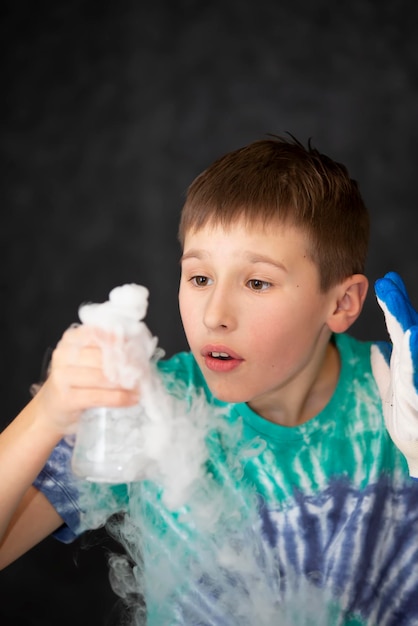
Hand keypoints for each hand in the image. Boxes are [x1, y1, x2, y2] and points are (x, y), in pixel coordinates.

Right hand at [33, 325, 139, 434]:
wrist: (51, 410)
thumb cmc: (75, 382)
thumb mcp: (87, 360)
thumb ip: (106, 350)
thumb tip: (138, 346)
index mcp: (71, 339)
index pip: (101, 333)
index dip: (122, 342)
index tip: (139, 349)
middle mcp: (64, 354)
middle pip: (103, 355)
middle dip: (127, 363)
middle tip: (144, 370)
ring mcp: (62, 376)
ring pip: (103, 376)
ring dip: (126, 382)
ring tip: (140, 385)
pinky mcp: (66, 398)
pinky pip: (99, 395)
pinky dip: (119, 398)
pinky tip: (132, 399)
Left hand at [371, 271, 417, 475]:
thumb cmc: (410, 428)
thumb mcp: (392, 396)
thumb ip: (384, 371)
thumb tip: (377, 347)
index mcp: (410, 367)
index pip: (403, 330)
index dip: (395, 307)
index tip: (386, 284)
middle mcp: (417, 368)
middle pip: (411, 331)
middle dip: (399, 307)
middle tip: (387, 284)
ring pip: (415, 349)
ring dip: (406, 325)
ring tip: (393, 302)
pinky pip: (414, 374)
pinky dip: (411, 354)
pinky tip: (409, 334)